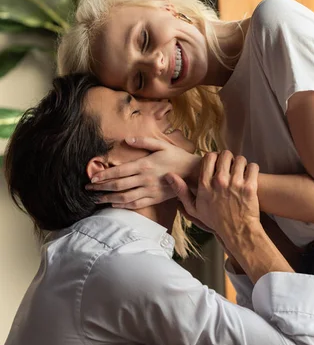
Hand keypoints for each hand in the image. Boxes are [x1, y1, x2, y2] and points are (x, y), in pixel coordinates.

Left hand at [86, 137, 200, 209]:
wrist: (194, 174)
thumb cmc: (177, 157)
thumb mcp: (162, 144)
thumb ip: (144, 142)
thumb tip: (127, 139)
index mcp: (144, 165)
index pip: (119, 171)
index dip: (104, 175)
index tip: (92, 178)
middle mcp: (145, 179)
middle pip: (118, 185)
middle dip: (101, 187)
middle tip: (88, 189)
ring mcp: (150, 191)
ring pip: (125, 197)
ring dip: (109, 198)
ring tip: (97, 199)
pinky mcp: (155, 199)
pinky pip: (136, 204)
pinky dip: (123, 205)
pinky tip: (115, 204)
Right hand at [166, 150, 259, 240]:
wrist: (237, 233)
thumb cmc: (216, 221)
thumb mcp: (193, 208)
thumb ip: (181, 191)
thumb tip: (169, 175)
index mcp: (205, 184)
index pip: (209, 157)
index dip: (214, 157)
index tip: (217, 163)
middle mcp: (219, 181)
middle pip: (225, 155)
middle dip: (228, 158)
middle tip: (230, 166)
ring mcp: (235, 183)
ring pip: (240, 159)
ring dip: (241, 163)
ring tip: (240, 170)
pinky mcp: (249, 187)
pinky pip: (253, 167)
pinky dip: (252, 169)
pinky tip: (249, 175)